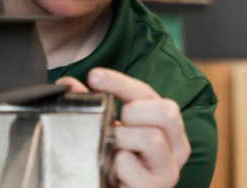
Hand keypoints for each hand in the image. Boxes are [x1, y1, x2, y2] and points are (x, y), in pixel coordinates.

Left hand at [57, 68, 189, 187]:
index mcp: (168, 127)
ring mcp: (168, 171)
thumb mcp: (111, 131)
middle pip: (167, 112)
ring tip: (112, 149)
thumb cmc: (118, 164)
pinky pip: (130, 165)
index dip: (120, 82)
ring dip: (122, 139)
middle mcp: (176, 147)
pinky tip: (112, 170)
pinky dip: (116, 164)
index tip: (94, 76)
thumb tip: (69, 84)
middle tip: (115, 124)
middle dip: (134, 112)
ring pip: (152, 138)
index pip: (149, 94)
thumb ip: (95, 106)